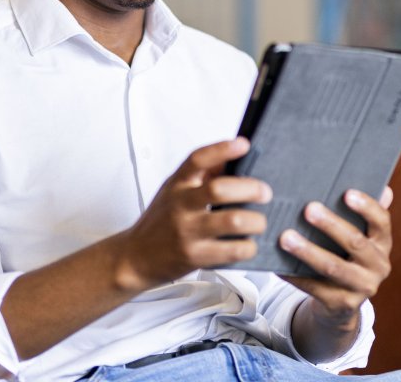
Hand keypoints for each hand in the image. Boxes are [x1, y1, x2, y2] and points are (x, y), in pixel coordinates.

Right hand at [113, 137, 272, 291]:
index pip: (198, 159)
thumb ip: (200, 174)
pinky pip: (233, 250)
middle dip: (251, 189)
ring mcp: (187, 231)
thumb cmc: (160, 221)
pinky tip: (248, 244)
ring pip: (233, 221)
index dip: (222, 149)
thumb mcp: (174, 191)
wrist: (135, 258)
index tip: (243, 144)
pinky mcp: (195, 256)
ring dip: (256, 221)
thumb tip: (232, 156)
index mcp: (177, 184)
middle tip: (265, 193)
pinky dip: (248, 247)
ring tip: (260, 222)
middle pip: (220, 189)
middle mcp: (181, 205)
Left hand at [281, 186, 393, 333]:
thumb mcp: (360, 236)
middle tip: (308, 209)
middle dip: (331, 225)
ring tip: (286, 237)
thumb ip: (366, 214)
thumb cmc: (346, 256)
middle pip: (355, 243)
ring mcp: (361, 288)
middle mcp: (378, 266)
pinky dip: (295, 275)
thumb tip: (384, 187)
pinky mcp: (341, 304)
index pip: (382, 222)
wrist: (343, 302)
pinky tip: (278, 264)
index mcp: (383, 244)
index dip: (367, 207)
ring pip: (333, 267)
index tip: (347, 193)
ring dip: (308, 251)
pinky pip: (315, 288)